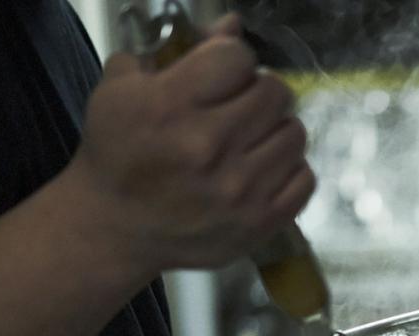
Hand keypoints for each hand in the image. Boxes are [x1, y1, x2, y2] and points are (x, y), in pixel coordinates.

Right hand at [67, 14, 313, 273]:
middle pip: (274, 92)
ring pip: (294, 133)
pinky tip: (264, 167)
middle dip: (259, 91)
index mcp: (172, 107)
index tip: (222, 73)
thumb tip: (232, 25)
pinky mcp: (259, 223)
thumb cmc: (117, 152)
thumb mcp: (126, 89)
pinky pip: (305, 178)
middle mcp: (209, 147)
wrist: (113, 227)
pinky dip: (289, 168)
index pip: (237, 57)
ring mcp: (239, 189)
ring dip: (276, 129)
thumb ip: (182, 51)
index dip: (232, 58)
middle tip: (241, 105)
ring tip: (251, 138)